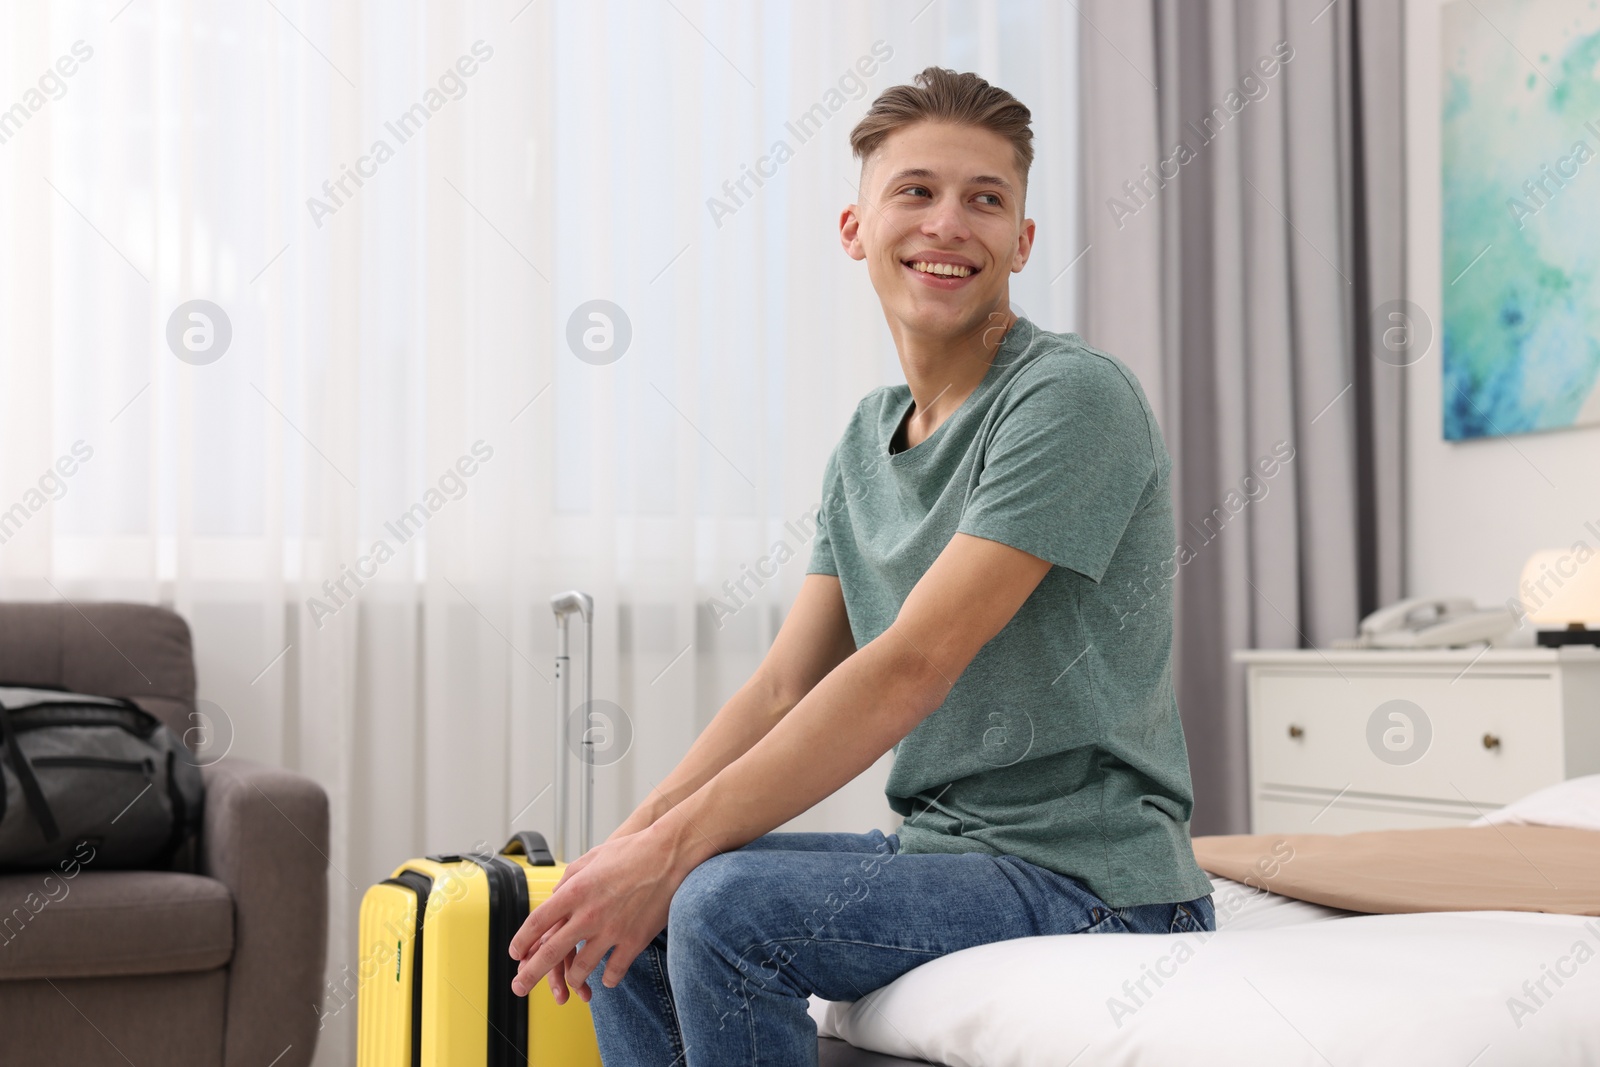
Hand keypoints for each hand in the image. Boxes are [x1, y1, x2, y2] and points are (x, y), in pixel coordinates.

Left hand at [508, 826, 686, 999]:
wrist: (669, 854)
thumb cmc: (632, 851)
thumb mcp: (591, 857)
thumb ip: (569, 879)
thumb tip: (555, 896)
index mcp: (575, 891)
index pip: (537, 922)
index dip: (521, 941)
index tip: (516, 953)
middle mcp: (589, 914)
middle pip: (551, 953)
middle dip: (530, 975)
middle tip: (520, 987)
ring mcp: (611, 930)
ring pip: (581, 969)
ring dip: (573, 979)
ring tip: (573, 983)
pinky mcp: (634, 940)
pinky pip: (614, 971)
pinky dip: (608, 979)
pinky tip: (607, 979)